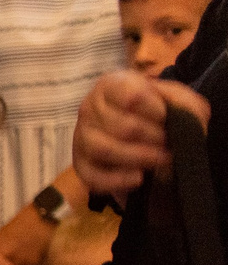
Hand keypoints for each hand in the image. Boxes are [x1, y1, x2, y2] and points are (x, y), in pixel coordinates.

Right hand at [73, 70, 207, 196]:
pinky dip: (118, 180)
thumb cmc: (154, 111)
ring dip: (139, 158)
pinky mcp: (80, 163)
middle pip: (121, 127)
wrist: (139, 132)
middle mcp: (89, 107)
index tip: (167, 119)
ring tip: (160, 160)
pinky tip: (139, 178)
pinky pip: (92, 176)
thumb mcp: (175, 98)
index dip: (156, 112)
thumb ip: (184, 102)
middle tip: (168, 143)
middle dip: (153, 138)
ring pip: (104, 150)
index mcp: (111, 85)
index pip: (132, 96)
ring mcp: (81, 136)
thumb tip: (182, 120)